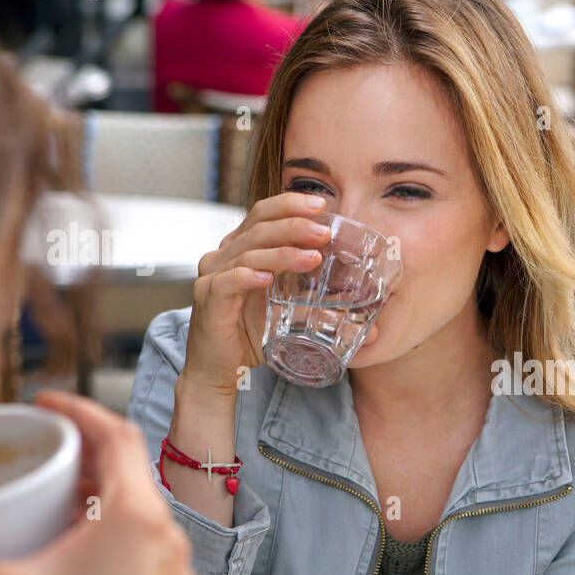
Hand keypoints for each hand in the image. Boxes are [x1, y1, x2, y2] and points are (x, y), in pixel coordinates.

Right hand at [0, 390, 200, 574]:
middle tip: (37, 457)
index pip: (118, 435)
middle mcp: (167, 539)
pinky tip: (62, 563)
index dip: (80, 409)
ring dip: (90, 504)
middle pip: (126, 475)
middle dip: (79, 460)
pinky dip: (100, 542)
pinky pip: (135, 553)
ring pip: (132, 517)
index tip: (47, 403)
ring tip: (43, 509)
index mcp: (140, 518)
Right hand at [181, 191, 332, 395]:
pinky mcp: (208, 299)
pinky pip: (228, 281)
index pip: (263, 214)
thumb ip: (317, 303)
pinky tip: (268, 279)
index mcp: (241, 249)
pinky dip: (248, 277)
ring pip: (248, 253)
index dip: (290, 204)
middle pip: (258, 227)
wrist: (218, 369)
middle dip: (293, 225)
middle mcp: (224, 256)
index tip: (321, 204)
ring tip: (313, 258)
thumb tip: (367, 317)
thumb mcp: (289, 313)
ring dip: (282, 252)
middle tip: (323, 231)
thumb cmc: (250, 336)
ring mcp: (213, 276)